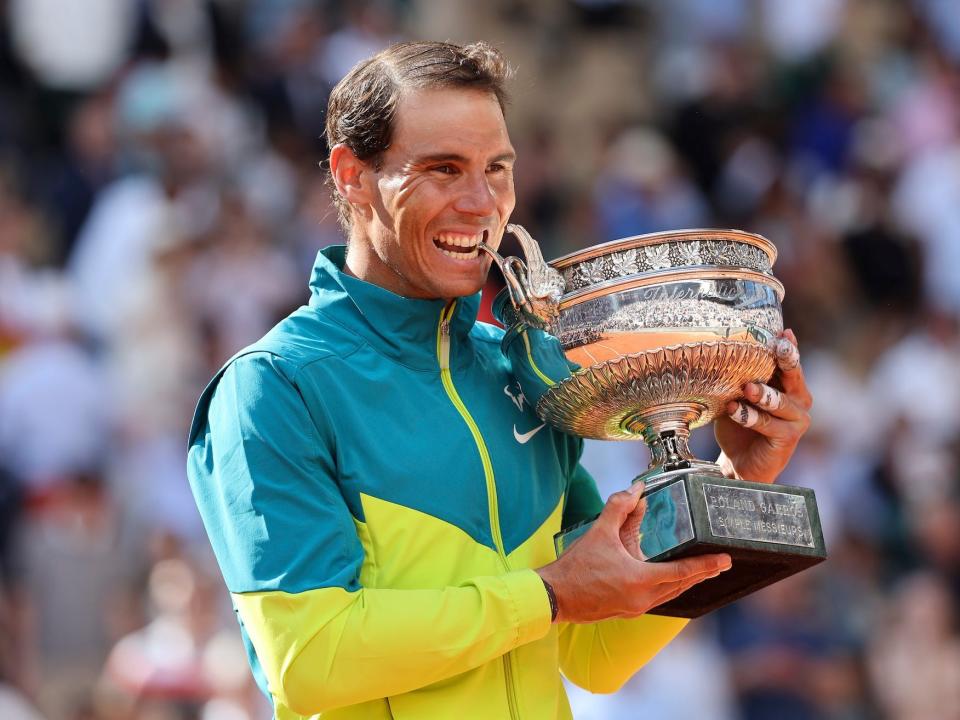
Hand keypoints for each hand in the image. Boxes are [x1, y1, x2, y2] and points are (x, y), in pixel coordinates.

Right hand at [536, 482, 731, 622]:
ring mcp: (635, 608)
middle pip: (681, 585)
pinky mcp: (627, 611)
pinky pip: (657, 598)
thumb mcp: (599, 532)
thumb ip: (619, 508)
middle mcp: (643, 598)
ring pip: (670, 594)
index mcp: (640, 580)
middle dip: (701, 573)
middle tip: (720, 563)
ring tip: (699, 570)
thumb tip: (636, 491)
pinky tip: (667, 578)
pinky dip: (668, 587)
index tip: (725, 560)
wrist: (554, 596)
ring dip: (685, 581)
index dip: (706, 565)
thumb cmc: (576, 567)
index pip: (682, 572)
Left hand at [714, 329, 812, 483]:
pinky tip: (732, 410)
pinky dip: (749, 416)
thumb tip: (721, 352)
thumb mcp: (737, 395)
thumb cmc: (739, 423)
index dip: (787, 345)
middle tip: (778, 347)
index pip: (788, 361)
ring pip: (780, 401)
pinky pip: (768, 424)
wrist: (740, 462)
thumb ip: (739, 377)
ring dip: (762, 393)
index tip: (782, 332)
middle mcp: (799, 399)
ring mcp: (797, 419)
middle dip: (786, 359)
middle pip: (794, 375)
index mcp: (788, 384)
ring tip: (746, 388)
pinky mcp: (788, 438)